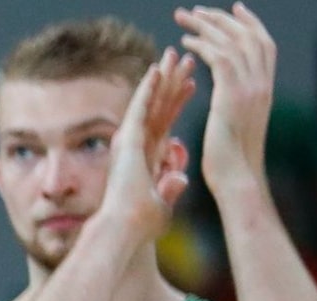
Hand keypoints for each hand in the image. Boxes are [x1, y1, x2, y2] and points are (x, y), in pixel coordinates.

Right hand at [100, 47, 194, 239]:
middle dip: (172, 83)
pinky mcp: (128, 141)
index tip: (191, 86)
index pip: (165, 123)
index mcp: (146, 159)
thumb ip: (171, 189)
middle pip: (159, 108)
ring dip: (163, 79)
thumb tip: (182, 177)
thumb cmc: (141, 225)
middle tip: (186, 60)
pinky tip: (157, 69)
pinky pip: (140, 110)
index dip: (178, 103)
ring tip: (175, 54)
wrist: (125, 230)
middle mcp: (137, 147)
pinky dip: (148, 89)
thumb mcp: (163, 205)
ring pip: (151, 103)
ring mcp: (131, 142)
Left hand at [174, 3, 275, 191]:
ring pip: (231, 41)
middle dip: (223, 18)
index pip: (262, 46)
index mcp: (264, 93)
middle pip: (247, 37)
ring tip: (185, 16)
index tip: (233, 12)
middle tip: (200, 9)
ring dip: (206, 25)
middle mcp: (261, 86)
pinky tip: (184, 42)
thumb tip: (228, 110)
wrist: (237, 183)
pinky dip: (201, 45)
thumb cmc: (232, 171)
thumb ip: (236, 115)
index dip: (248, 25)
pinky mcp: (232, 94)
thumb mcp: (238, 135)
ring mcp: (249, 89)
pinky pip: (218, 56)